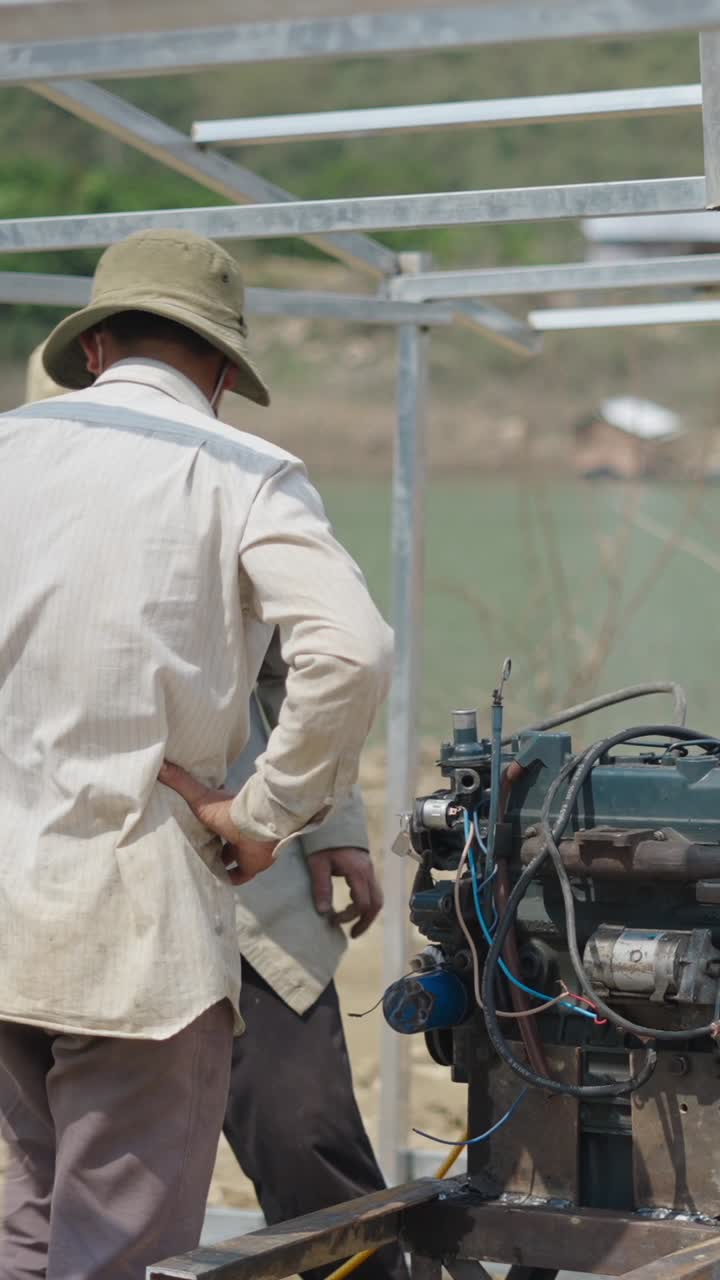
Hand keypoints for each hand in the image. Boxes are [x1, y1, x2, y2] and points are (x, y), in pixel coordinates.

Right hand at [158, 760, 276, 884]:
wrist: (257, 826)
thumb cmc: (227, 809)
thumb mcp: (198, 796)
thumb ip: (180, 781)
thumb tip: (159, 763)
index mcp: (223, 815)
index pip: (210, 818)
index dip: (199, 822)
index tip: (184, 826)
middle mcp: (233, 831)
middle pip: (218, 839)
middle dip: (206, 846)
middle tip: (187, 853)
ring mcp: (243, 848)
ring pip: (229, 857)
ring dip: (217, 864)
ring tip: (197, 870)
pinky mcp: (250, 864)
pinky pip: (239, 875)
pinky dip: (229, 880)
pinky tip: (214, 884)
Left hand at [307, 847, 382, 938]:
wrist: (332, 819)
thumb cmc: (323, 840)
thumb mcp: (318, 863)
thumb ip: (321, 887)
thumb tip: (323, 912)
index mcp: (358, 872)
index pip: (362, 903)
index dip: (350, 916)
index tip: (333, 920)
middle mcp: (368, 872)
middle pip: (377, 903)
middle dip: (366, 921)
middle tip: (352, 934)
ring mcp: (369, 869)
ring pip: (377, 897)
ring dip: (367, 913)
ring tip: (353, 924)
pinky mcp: (366, 867)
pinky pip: (372, 890)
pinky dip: (365, 902)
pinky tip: (353, 906)